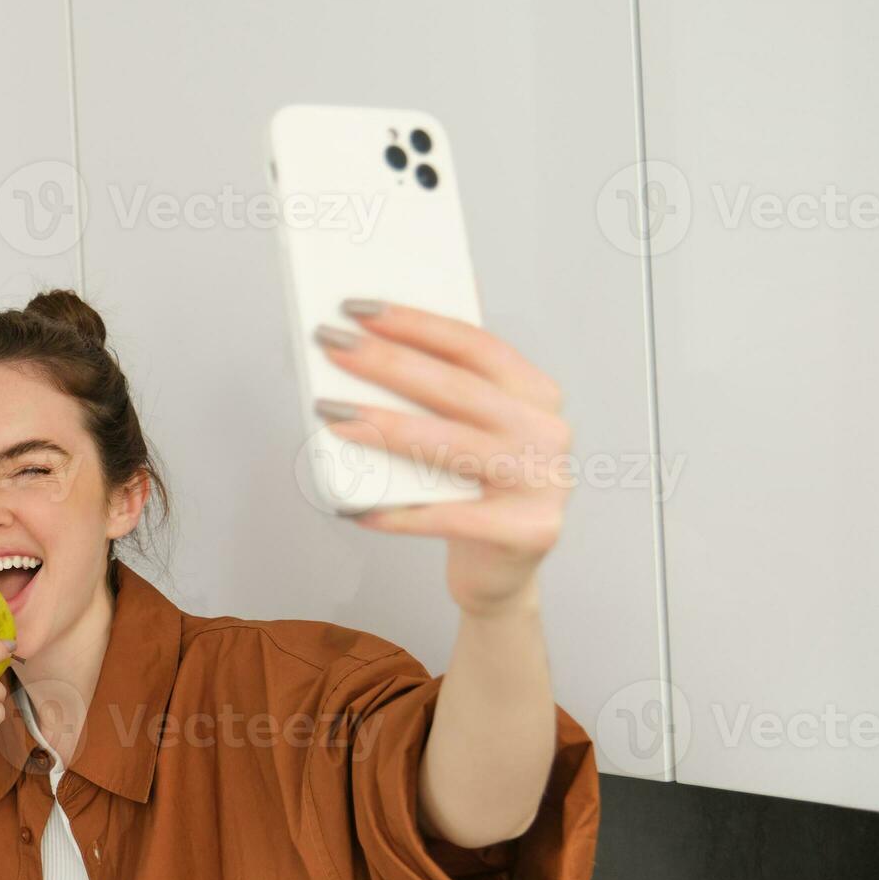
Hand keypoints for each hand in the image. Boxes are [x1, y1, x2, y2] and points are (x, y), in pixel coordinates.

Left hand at [312, 300, 571, 615]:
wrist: (501, 572)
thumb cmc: (473, 490)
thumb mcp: (467, 433)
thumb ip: (436, 398)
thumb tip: (359, 355)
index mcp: (535, 394)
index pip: (473, 344)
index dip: (415, 322)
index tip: (359, 308)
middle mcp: (547, 432)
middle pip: (457, 388)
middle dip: (387, 362)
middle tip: (332, 345)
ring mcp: (544, 482)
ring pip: (452, 446)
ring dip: (383, 428)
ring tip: (331, 414)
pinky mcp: (527, 532)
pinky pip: (448, 518)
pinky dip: (397, 513)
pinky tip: (355, 506)